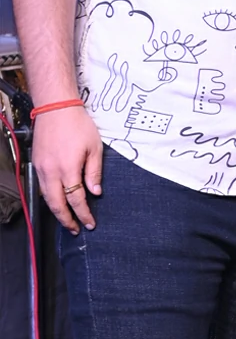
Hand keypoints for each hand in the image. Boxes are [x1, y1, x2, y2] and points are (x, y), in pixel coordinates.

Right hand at [33, 105, 103, 233]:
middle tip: (75, 229)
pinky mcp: (36, 164)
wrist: (56, 109)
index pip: (76, 199)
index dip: (83, 213)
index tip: (89, 223)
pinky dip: (50, 198)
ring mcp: (41, 168)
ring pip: (47, 197)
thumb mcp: (95, 148)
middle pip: (56, 204)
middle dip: (66, 219)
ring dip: (57, 211)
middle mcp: (51, 171)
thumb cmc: (78, 125)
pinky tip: (57, 202)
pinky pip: (42, 187)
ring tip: (67, 220)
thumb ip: (94, 172)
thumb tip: (95, 192)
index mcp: (68, 168)